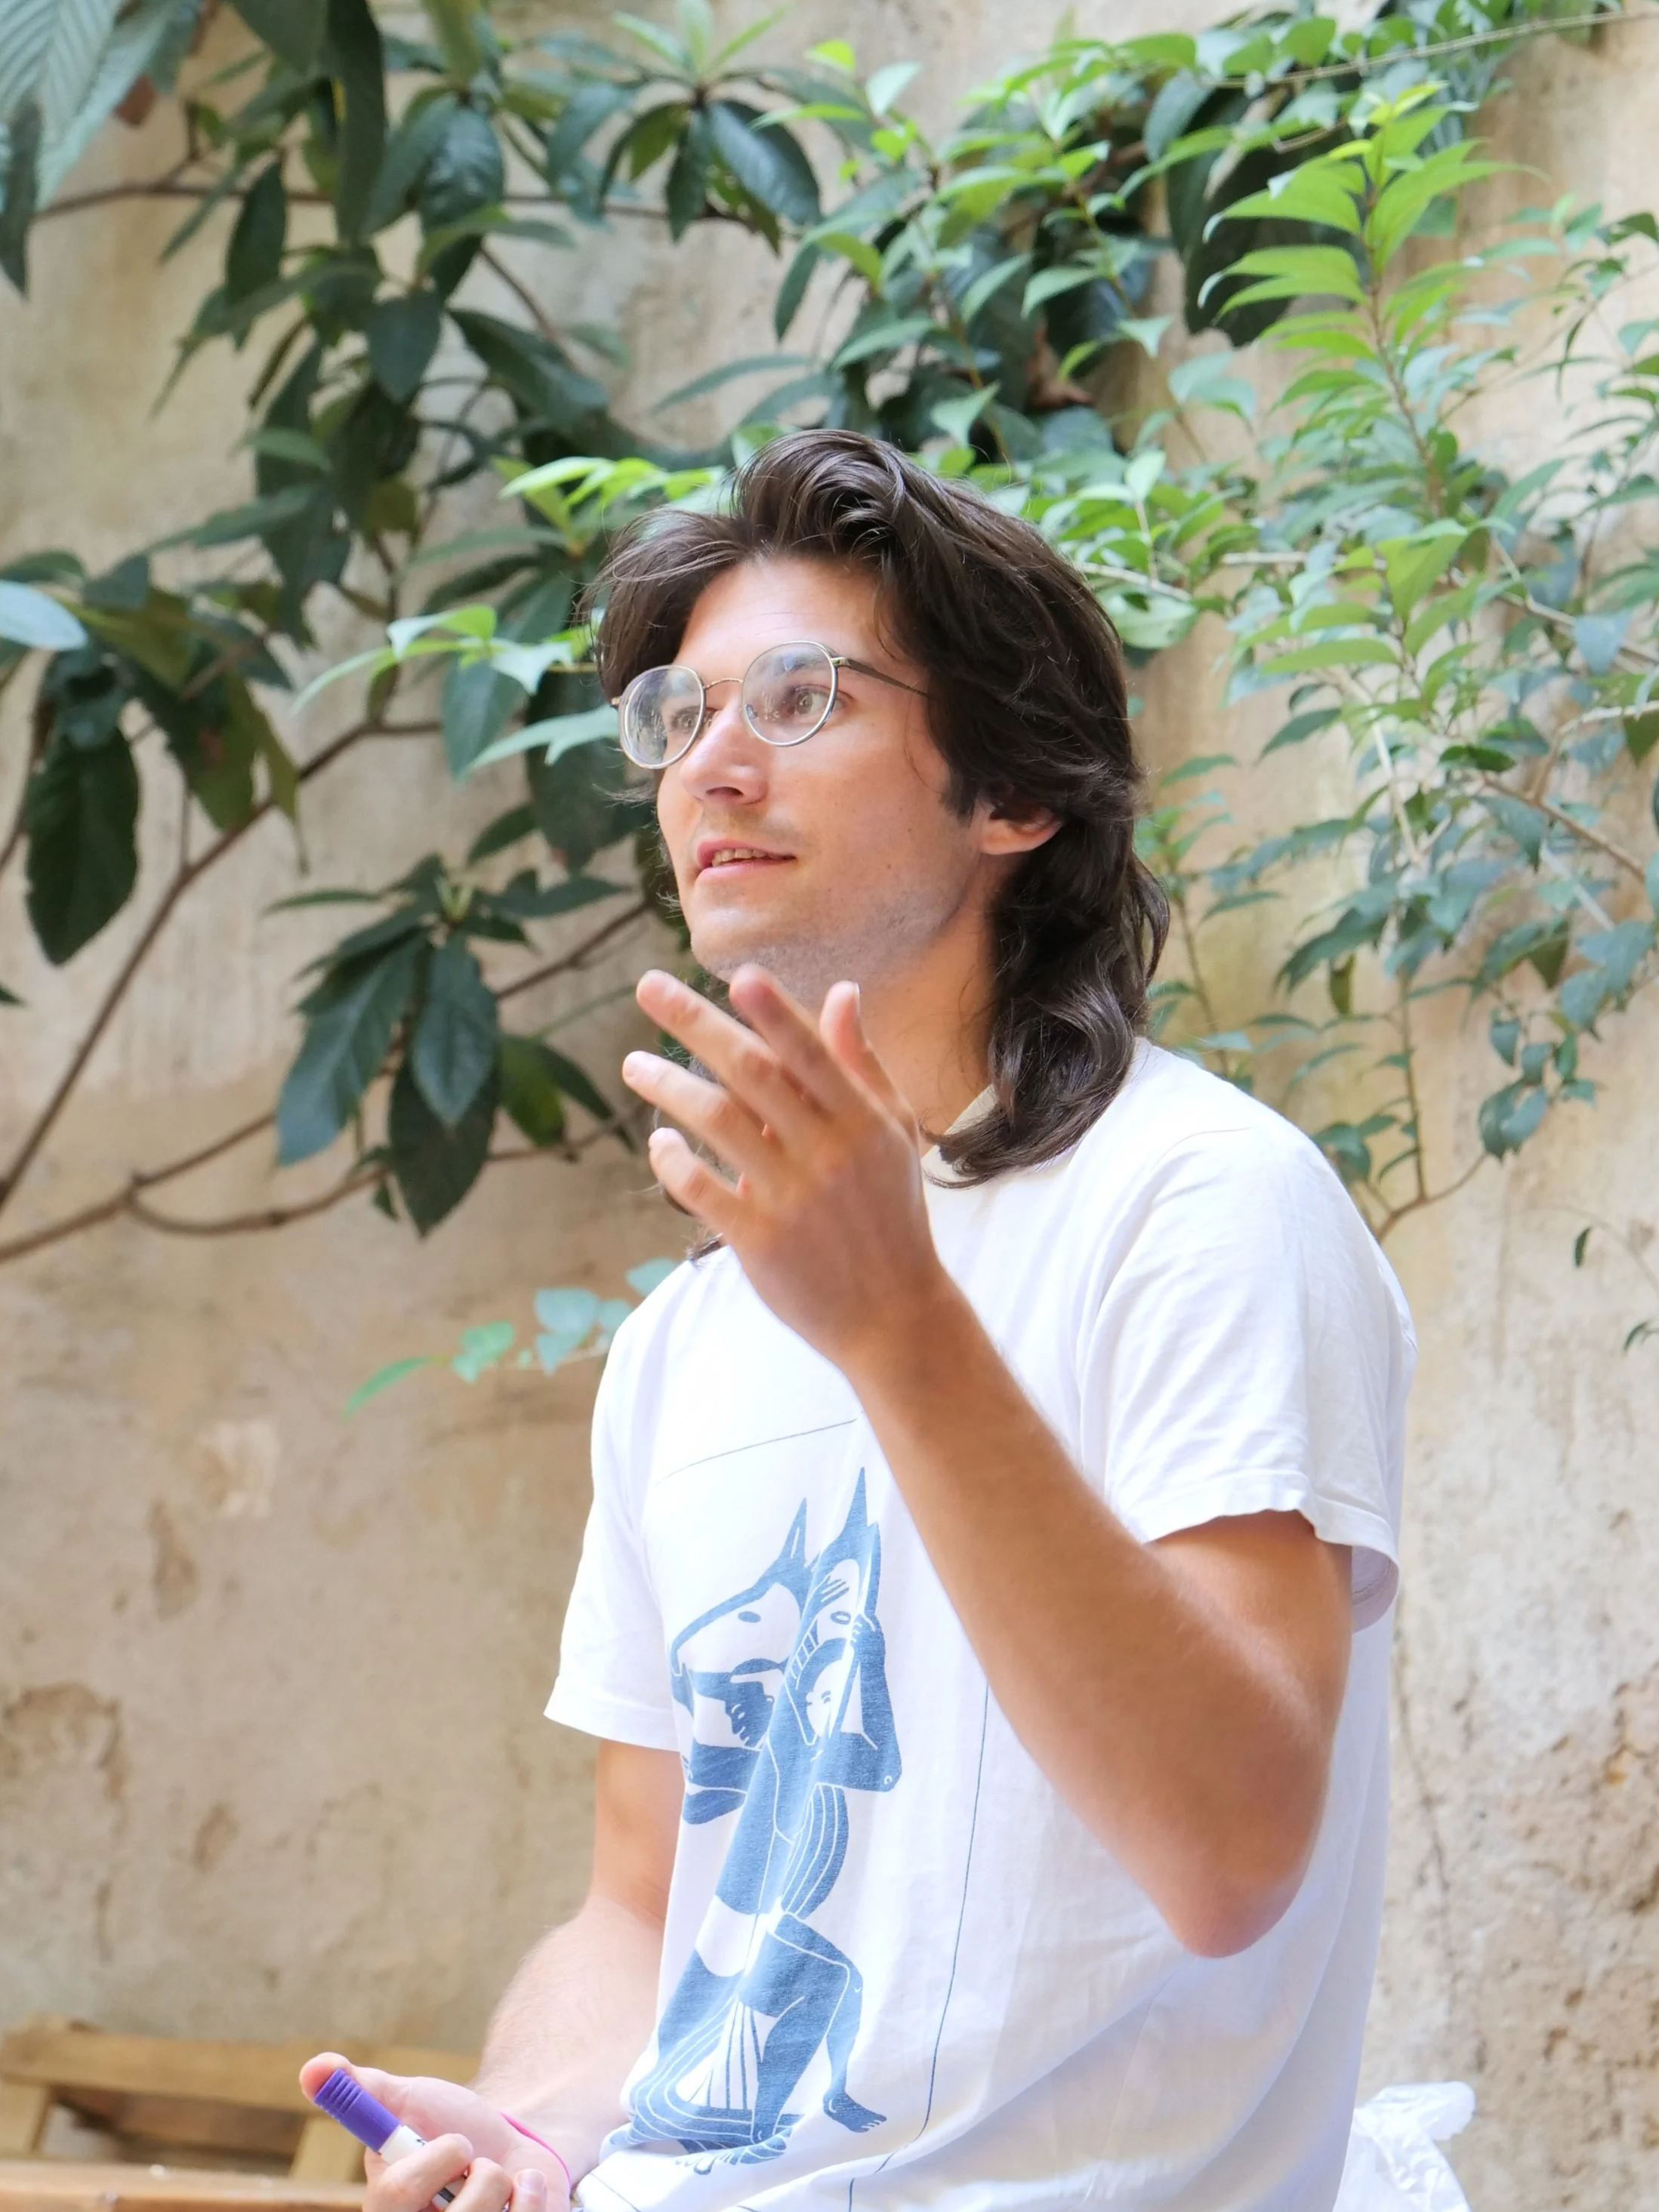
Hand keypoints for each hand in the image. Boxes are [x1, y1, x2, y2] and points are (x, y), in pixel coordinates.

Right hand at [297, 2055, 567, 2211]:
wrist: (514, 2148)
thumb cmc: (451, 2127)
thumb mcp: (408, 2102)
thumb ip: (365, 2090)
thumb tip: (312, 2067)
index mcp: (386, 2209)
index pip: (395, 2195)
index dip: (434, 2162)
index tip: (456, 2141)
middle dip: (479, 2174)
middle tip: (476, 2160)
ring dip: (503, 2181)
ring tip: (497, 2178)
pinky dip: (533, 2198)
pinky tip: (523, 2192)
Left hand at [621, 966, 956, 1373]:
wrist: (894, 1316)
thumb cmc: (892, 1214)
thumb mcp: (894, 1134)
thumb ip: (861, 1064)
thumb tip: (842, 991)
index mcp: (863, 1121)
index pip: (810, 1052)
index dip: (774, 1011)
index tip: (736, 975)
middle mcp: (828, 1152)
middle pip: (750, 1072)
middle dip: (695, 1022)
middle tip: (647, 988)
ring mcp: (792, 1197)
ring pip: (717, 1122)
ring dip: (667, 1086)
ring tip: (633, 1065)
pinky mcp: (760, 1241)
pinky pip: (701, 1188)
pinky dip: (673, 1160)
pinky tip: (658, 1141)